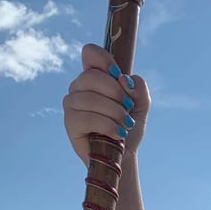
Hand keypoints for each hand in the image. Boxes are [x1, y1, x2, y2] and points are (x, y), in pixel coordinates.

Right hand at [63, 44, 149, 164]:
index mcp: (95, 77)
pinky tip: (117, 134)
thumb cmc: (128, 128)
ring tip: (125, 125)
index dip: (103, 59)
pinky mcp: (70, 123)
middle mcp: (79, 87)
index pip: (90, 54)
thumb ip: (139, 88)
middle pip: (91, 76)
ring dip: (114, 112)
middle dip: (115, 93)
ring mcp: (71, 104)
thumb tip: (125, 80)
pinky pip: (86, 118)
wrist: (123, 155)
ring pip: (90, 98)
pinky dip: (107, 125)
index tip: (118, 74)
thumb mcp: (140, 105)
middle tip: (128, 108)